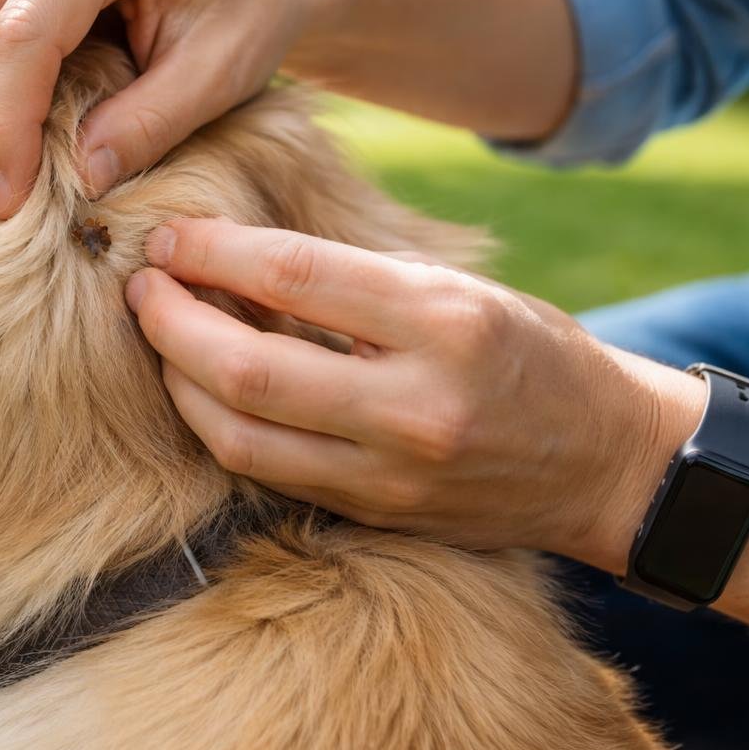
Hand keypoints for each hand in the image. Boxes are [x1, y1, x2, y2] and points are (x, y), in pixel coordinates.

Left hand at [125, 218, 703, 561]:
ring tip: (160, 339)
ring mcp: (392, 475)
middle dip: (171, 325)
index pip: (293, 276)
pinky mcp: (376, 514)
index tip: (164, 235)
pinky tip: (203, 390)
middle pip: (248, 371)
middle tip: (138, 288)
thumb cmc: (531, 353)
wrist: (610, 465)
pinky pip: (269, 472)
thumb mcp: (457, 288)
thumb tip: (235, 259)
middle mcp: (415, 407)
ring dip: (181, 384)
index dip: (210, 252)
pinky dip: (221, 427)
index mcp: (443, 323)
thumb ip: (352, 280)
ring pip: (240, 438)